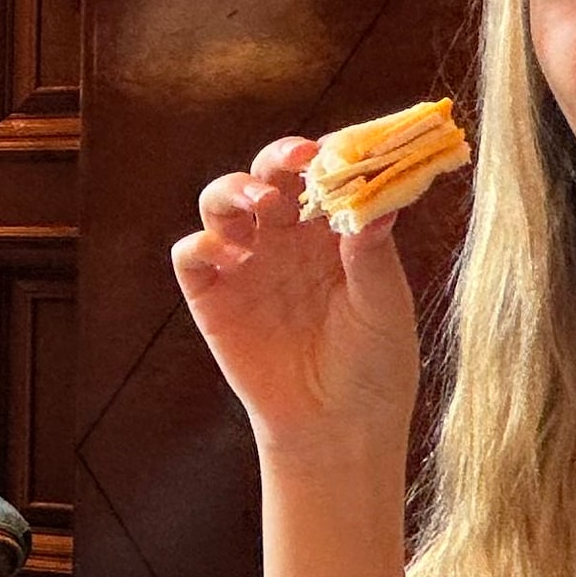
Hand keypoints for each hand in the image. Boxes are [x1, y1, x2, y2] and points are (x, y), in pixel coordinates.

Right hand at [168, 138, 422, 469]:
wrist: (336, 429)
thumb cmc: (373, 366)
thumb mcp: (384, 307)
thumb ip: (374, 254)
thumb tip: (378, 198)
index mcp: (331, 230)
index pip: (322, 172)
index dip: (326, 152)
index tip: (339, 146)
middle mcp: (284, 237)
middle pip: (267, 173)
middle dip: (278, 156)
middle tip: (298, 157)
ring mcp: (245, 263)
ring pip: (221, 201)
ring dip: (234, 188)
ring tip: (261, 200)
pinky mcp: (211, 296)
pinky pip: (192, 254)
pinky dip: (202, 243)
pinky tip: (232, 255)